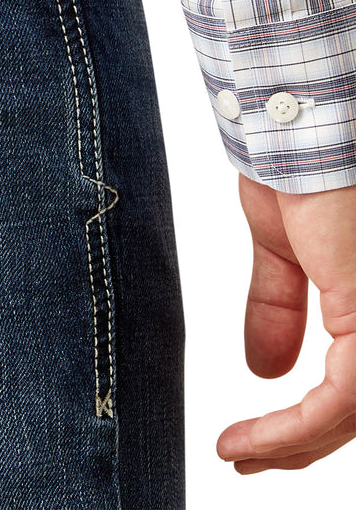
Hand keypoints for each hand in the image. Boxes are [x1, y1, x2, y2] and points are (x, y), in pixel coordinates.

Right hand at [217, 171, 355, 471]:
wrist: (297, 127)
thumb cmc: (295, 165)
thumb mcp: (283, 248)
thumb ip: (279, 307)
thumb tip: (263, 369)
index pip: (352, 382)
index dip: (303, 419)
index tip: (249, 438)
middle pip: (355, 408)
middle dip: (298, 442)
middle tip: (245, 458)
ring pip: (351, 414)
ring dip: (290, 444)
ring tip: (239, 454)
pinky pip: (342, 400)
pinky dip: (293, 428)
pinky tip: (251, 439)